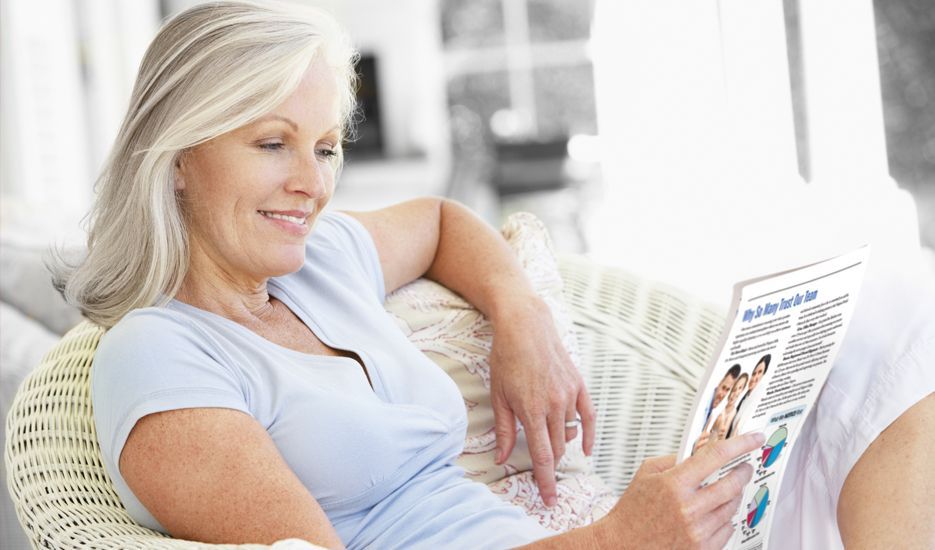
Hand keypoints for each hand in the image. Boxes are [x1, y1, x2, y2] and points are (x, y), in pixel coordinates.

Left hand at [488, 296, 595, 506]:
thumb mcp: (498, 396)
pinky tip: (585, 447)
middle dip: (550, 465)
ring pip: (569, 433)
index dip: (545, 481)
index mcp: (531, 411)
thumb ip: (503, 430)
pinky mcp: (578, 384)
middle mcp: (554, 405)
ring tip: (548, 443)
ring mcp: (569, 394)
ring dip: (560, 444)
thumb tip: (501, 458)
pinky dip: (588, 434)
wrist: (525, 325)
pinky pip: (588, 416)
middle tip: (543, 476)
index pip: (542, 456)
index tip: (549, 499)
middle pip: (557, 448)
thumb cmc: (506, 358)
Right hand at [599, 432, 764, 548]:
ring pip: (732, 506)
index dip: (740, 444)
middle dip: (743, 471)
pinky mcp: (703, 548)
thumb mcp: (646, 474)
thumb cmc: (632, 511)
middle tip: (744, 467)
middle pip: (733, 483)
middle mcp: (689, 508)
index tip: (753, 438)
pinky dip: (725, 518)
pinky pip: (728, 528)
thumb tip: (700, 450)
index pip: (716, 456)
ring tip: (722, 491)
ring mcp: (698, 531)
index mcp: (674, 484)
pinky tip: (713, 513)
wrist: (622, 545)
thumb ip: (674, 459)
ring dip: (733, 495)